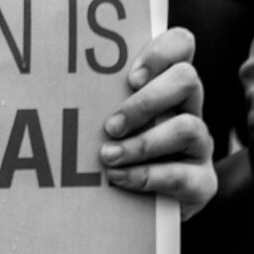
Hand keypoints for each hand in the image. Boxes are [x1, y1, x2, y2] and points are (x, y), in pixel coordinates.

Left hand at [98, 25, 216, 213]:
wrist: (137, 208)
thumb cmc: (114, 152)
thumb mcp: (107, 120)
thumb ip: (96, 99)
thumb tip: (51, 84)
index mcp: (168, 85)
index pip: (181, 44)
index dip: (160, 52)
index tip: (130, 77)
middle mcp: (189, 109)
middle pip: (187, 79)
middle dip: (146, 101)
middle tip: (111, 125)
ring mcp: (200, 145)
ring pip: (187, 127)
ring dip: (142, 143)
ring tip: (108, 157)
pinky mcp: (202, 182)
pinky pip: (182, 175)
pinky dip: (146, 176)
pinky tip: (119, 178)